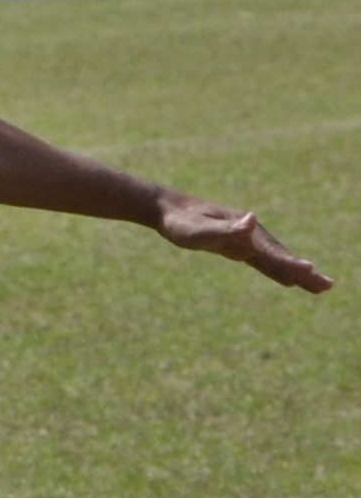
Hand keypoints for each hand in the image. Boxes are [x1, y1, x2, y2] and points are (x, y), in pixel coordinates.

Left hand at [156, 193, 330, 292]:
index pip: (270, 252)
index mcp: (244, 232)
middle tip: (328, 286)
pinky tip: (288, 279)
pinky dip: (278, 270)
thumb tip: (252, 220)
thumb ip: (224, 228)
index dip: (288, 263)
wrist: (170, 210)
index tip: (309, 271)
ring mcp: (246, 242)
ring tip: (319, 287)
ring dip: (298, 274)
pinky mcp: (238, 247)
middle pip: (281, 258)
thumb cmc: (181, 221)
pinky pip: (263, 262)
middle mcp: (250, 236)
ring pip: (276, 261)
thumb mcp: (198, 228)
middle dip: (304, 273)